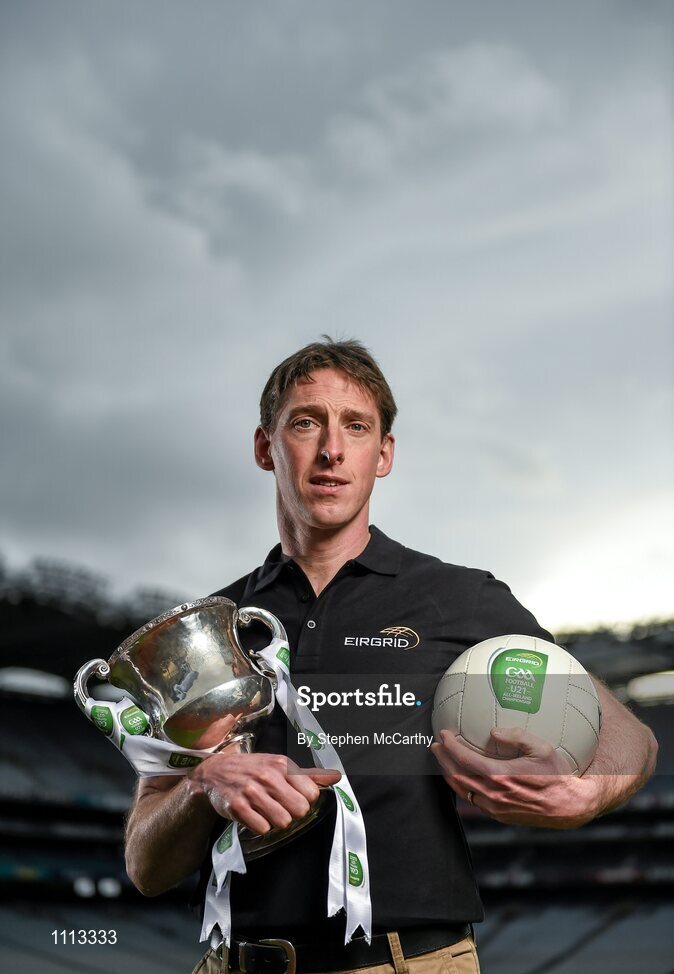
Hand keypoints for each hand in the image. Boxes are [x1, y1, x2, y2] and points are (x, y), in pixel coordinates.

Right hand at [189, 750, 340, 834]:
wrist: (215, 771)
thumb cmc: (254, 769)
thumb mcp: (281, 765)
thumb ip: (310, 774)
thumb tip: (337, 777)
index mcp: (282, 765)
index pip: (311, 793)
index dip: (305, 800)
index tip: (295, 797)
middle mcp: (268, 777)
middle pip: (300, 810)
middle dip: (293, 813)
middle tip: (282, 806)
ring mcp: (252, 792)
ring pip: (283, 821)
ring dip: (277, 821)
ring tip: (267, 810)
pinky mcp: (238, 807)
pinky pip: (262, 828)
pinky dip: (261, 826)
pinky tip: (255, 815)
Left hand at [431, 728, 601, 828]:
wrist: (569, 805)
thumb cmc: (558, 774)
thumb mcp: (541, 748)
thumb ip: (516, 735)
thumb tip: (492, 732)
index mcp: (501, 776)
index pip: (465, 760)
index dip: (451, 746)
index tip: (443, 734)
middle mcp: (494, 794)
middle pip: (457, 776)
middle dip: (443, 759)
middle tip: (436, 745)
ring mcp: (496, 808)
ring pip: (463, 791)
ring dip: (449, 774)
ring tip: (444, 760)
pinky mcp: (499, 815)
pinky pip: (473, 801)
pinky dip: (462, 787)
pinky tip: (463, 777)